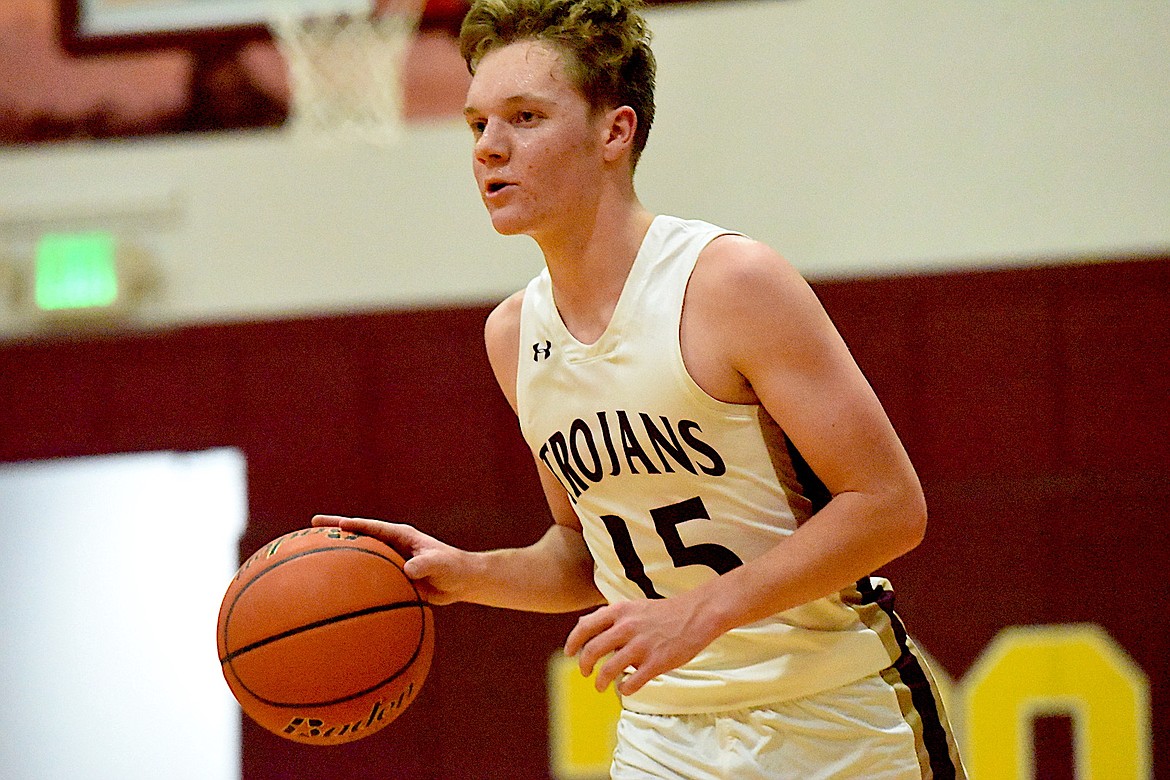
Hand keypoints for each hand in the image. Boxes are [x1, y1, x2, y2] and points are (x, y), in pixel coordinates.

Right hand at [311, 515, 471, 604]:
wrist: (462, 581)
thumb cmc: (454, 568)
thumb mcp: (441, 564)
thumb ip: (425, 564)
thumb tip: (407, 570)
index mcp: (402, 536)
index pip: (373, 526)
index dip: (354, 525)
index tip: (335, 524)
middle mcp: (392, 544)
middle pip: (359, 535)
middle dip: (336, 529)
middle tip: (311, 527)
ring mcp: (390, 560)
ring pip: (360, 555)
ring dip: (339, 553)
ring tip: (312, 553)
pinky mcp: (392, 576)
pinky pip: (368, 576)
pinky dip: (352, 578)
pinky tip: (336, 590)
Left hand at [563, 593, 714, 695]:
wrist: (697, 614)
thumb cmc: (664, 612)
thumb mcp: (633, 606)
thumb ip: (610, 616)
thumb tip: (583, 624)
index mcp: (620, 611)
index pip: (585, 627)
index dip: (572, 642)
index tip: (568, 653)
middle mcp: (627, 627)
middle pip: (592, 651)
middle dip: (584, 666)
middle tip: (585, 672)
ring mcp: (641, 646)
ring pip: (608, 670)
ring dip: (600, 682)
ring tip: (600, 686)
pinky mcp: (656, 662)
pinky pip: (632, 682)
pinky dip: (624, 689)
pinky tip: (625, 688)